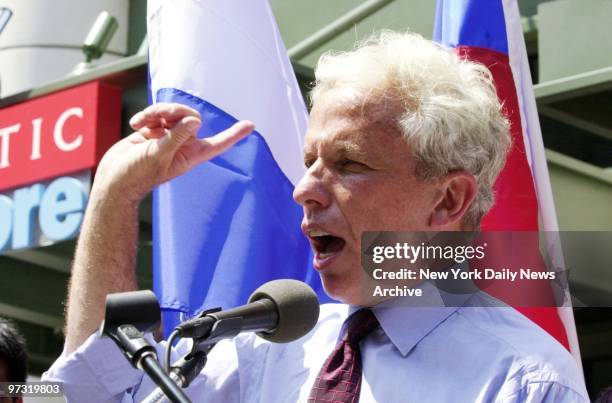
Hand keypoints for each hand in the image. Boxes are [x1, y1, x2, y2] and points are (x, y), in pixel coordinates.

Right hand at [93, 103, 253, 201]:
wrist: (114, 179)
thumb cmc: (136, 175)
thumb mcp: (158, 155)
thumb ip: (176, 137)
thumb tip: (195, 121)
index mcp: (191, 155)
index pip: (218, 143)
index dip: (234, 134)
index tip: (251, 125)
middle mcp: (183, 145)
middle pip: (191, 116)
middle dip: (175, 110)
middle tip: (160, 115)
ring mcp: (169, 137)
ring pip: (172, 112)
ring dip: (157, 111)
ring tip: (143, 121)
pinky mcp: (154, 131)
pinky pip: (157, 114)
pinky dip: (147, 116)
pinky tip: (136, 125)